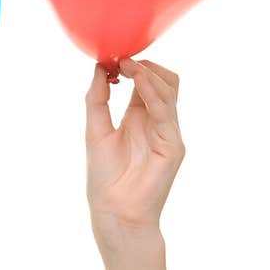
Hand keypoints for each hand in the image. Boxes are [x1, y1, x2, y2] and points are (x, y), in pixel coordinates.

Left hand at [85, 57, 185, 240]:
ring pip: (169, 91)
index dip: (133, 67)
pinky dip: (152, 93)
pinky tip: (137, 82)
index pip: (145, 83)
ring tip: (128, 65)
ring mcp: (167, 133)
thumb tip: (99, 68)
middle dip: (145, 66)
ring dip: (148, 74)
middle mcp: (156, 123)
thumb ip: (97, 99)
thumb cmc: (105, 177)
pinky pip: (166, 112)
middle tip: (122, 59)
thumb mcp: (95, 130)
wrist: (114, 211)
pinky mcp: (173, 146)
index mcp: (138, 118)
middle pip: (164, 82)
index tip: (113, 58)